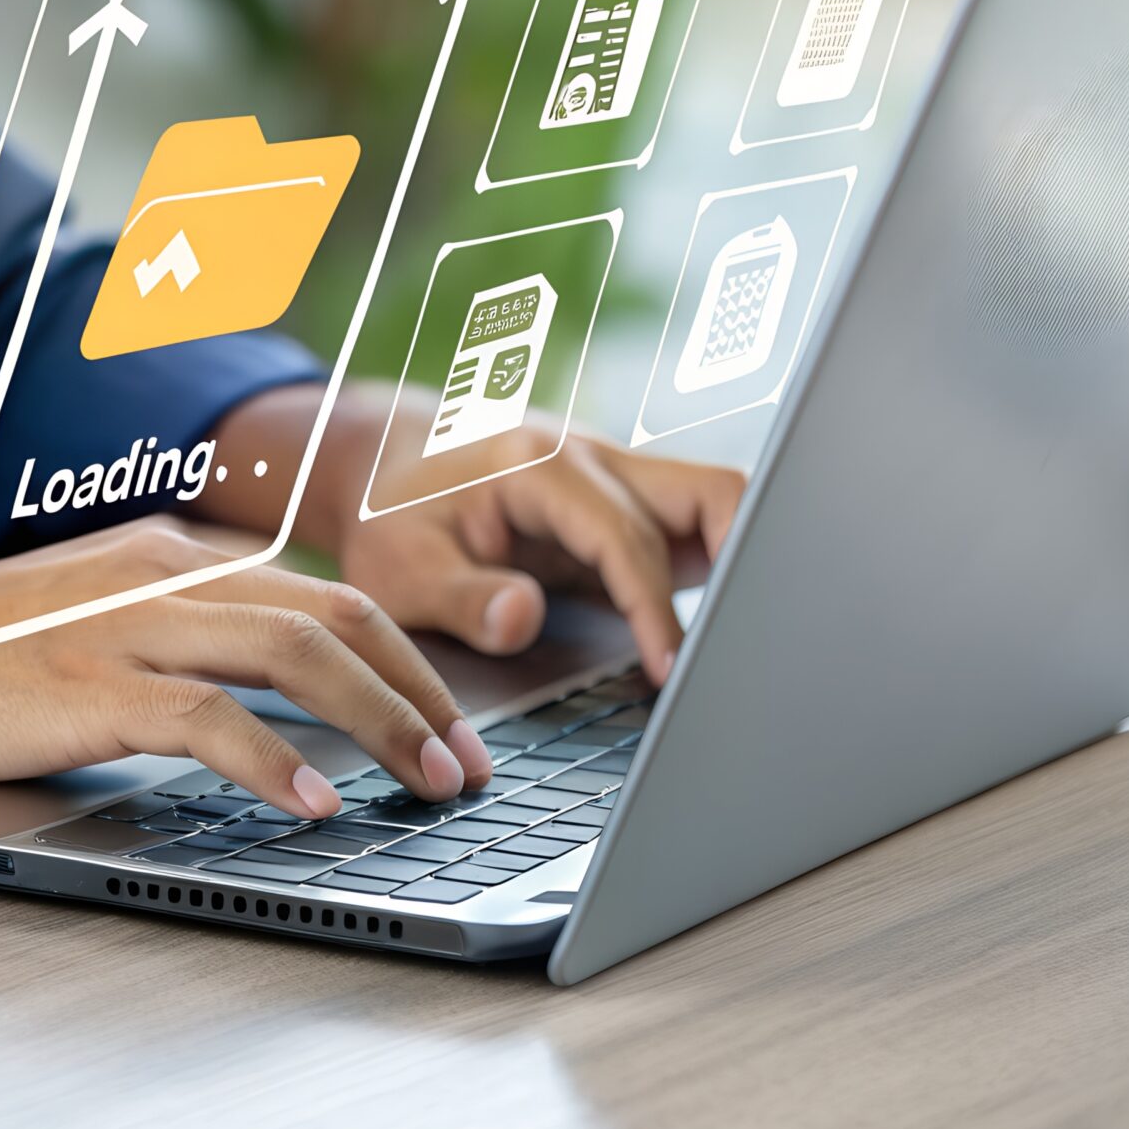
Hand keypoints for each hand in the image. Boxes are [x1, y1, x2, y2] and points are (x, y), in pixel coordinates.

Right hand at [0, 517, 495, 817]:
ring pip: (296, 652)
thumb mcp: (97, 614)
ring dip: (381, 722)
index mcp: (175, 555)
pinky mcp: (87, 683)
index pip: (328, 592)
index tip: (453, 725)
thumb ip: (182, 628)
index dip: (408, 658)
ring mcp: (127, 624)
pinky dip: (273, 759)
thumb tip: (277, 675)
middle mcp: (166, 573)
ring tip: (432, 784)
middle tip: (472, 767)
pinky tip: (315, 804)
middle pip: (337, 614)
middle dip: (422, 692)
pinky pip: (206, 716)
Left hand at [208, 385, 745, 679]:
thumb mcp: (402, 567)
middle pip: (711, 492)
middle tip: (748, 646)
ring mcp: (615, 478)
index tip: (671, 670)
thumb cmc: (389, 516)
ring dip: (739, 562)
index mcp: (540, 464)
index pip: (630, 538)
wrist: (379, 464)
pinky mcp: (622, 506)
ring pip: (715, 502)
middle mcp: (592, 459)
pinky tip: (713, 632)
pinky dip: (714, 573)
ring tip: (745, 642)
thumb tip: (524, 618)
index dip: (656, 610)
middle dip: (745, 562)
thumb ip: (461, 596)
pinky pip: (690, 530)